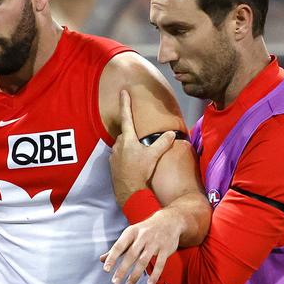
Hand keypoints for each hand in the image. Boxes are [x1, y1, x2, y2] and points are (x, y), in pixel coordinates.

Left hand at [100, 208, 180, 283]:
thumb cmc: (145, 230)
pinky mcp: (166, 249)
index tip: (106, 270)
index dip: (112, 258)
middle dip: (122, 269)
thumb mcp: (130, 234)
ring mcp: (155, 243)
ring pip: (144, 260)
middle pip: (131, 255)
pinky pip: (160, 264)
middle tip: (115, 282)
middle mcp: (142, 237)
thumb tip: (101, 259)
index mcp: (131, 232)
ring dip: (136, 274)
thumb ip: (117, 248)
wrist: (168, 220)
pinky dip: (155, 275)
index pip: (119, 246)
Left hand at [109, 90, 175, 206]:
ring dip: (129, 147)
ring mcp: (113, 155)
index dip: (125, 103)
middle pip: (125, 134)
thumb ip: (163, 143)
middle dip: (133, 136)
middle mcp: (118, 144)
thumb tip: (171, 133)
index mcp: (127, 139)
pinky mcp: (112, 164)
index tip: (123, 91)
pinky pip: (119, 156)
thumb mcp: (154, 156)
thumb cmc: (140, 172)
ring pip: (122, 145)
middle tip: (142, 145)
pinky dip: (126, 157)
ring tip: (139, 158)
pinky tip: (133, 165)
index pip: (126, 116)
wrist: (129, 192)